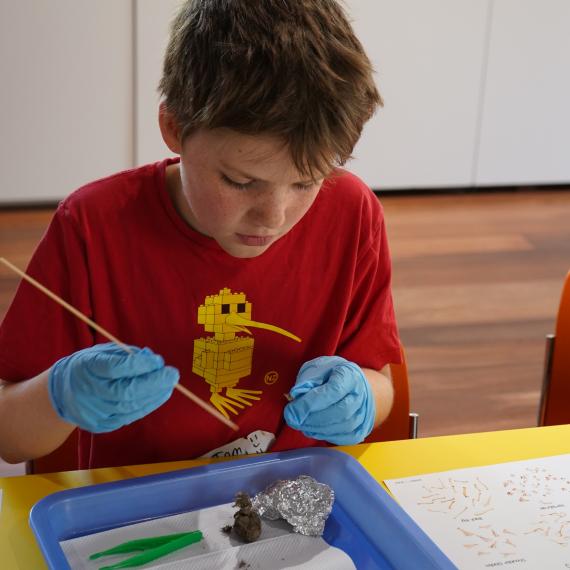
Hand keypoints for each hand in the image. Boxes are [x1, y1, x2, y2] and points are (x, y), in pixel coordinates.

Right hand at [48, 342, 178, 432]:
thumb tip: (154, 362)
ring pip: (129, 406)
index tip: (158, 361)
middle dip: (153, 383)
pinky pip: (128, 417)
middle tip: (173, 374)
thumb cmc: (90, 366)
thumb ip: (128, 355)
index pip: (115, 368)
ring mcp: (93, 412)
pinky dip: (146, 406)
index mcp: (87, 367)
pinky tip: (159, 396)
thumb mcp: (104, 352)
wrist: (62, 393)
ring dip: (154, 396)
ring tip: (170, 385)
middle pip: (125, 391)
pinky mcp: (100, 425)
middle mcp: (89, 391)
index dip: (139, 365)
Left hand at [283, 356, 374, 444]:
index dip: (311, 402)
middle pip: (341, 411)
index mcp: (350, 375)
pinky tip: (312, 430)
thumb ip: (307, 380)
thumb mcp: (317, 368)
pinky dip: (327, 436)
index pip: (333, 391)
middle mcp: (362, 395)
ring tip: (300, 425)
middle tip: (293, 420)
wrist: (352, 384)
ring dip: (318, 429)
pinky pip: (346, 437)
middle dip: (313, 419)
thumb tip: (295, 396)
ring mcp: (364, 413)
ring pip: (344, 427)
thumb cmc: (331, 374)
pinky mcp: (362, 428)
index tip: (291, 409)